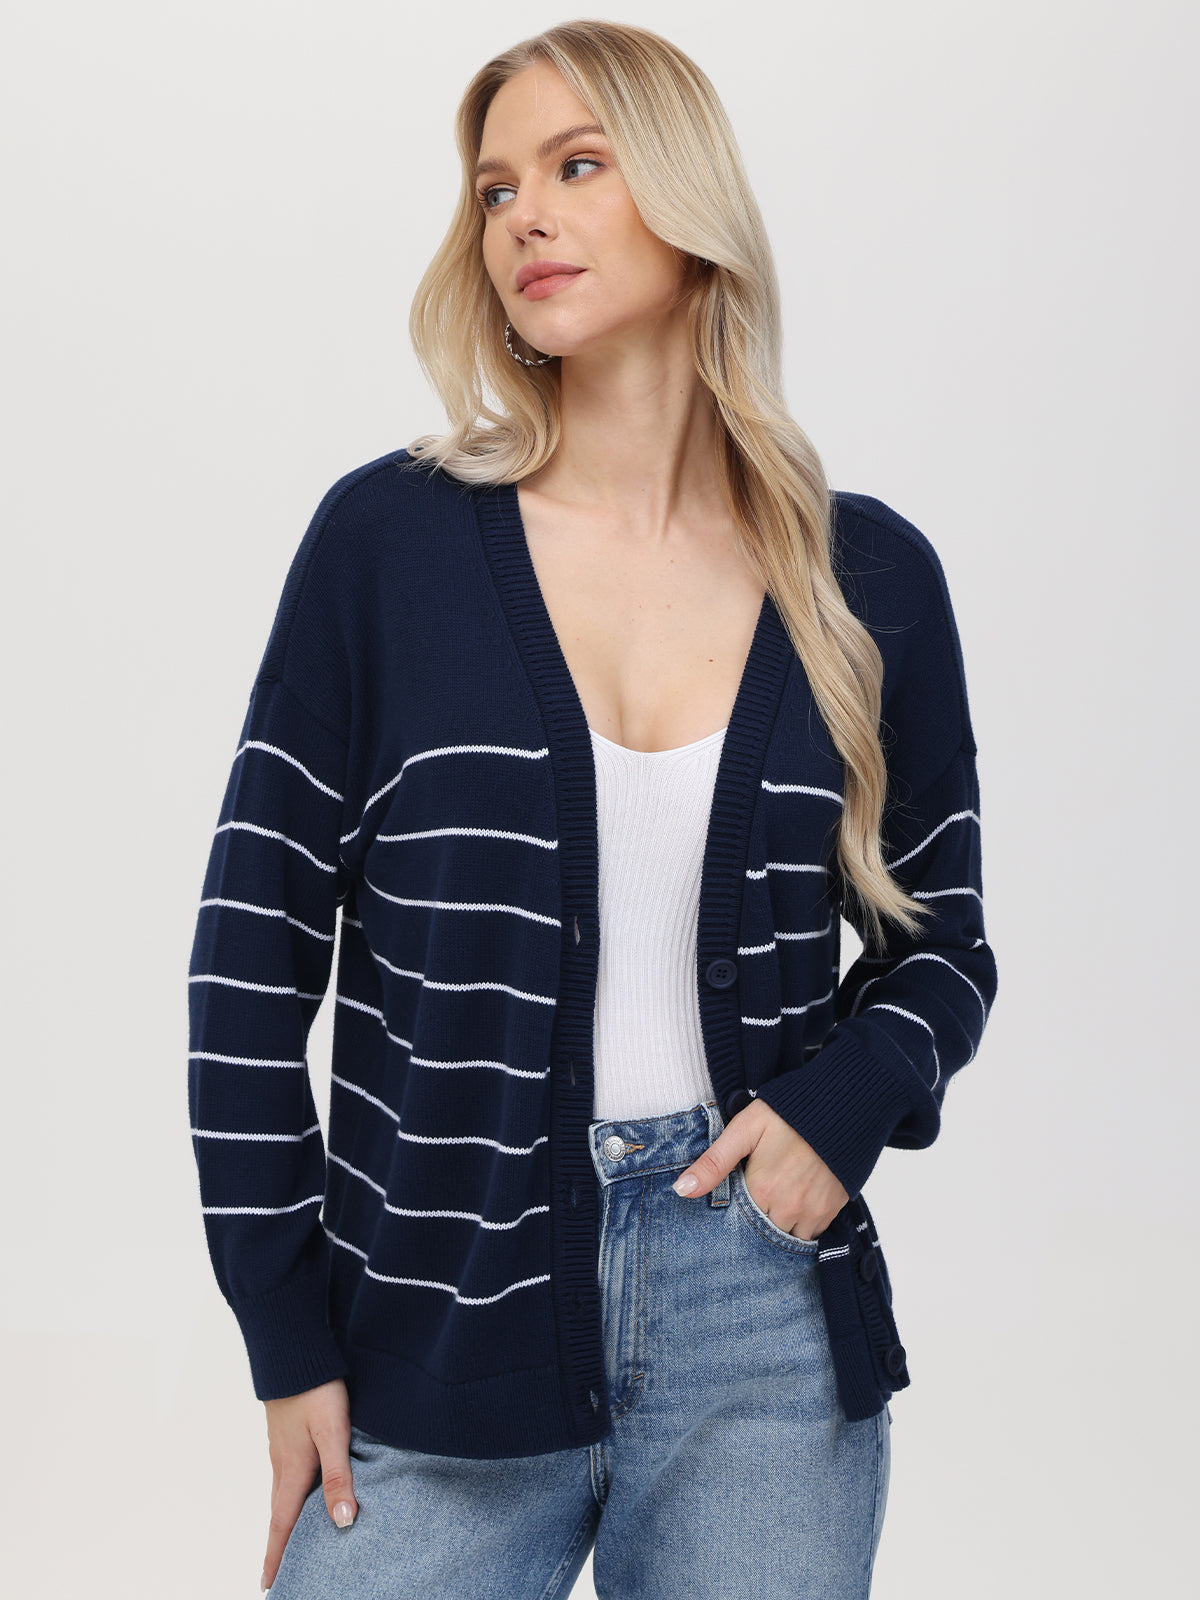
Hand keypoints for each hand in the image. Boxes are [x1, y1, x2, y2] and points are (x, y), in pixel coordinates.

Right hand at [260, 1378, 357, 1591]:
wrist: (294, 1350)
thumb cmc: (316, 1389)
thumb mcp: (333, 1433)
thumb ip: (338, 1476)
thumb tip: (342, 1524)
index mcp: (292, 1471)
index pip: (283, 1525)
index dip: (277, 1556)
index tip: (268, 1586)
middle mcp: (282, 1463)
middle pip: (280, 1513)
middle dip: (279, 1544)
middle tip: (278, 1572)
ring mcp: (282, 1446)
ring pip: (283, 1492)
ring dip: (285, 1519)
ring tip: (290, 1539)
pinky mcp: (287, 1432)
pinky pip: (286, 1473)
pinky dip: (290, 1493)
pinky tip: (301, 1488)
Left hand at [672, 1099, 849, 1239]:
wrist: (842, 1105)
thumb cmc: (788, 1113)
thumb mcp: (744, 1130)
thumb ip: (713, 1162)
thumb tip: (681, 1190)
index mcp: (761, 1190)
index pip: (738, 1222)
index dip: (735, 1211)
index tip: (738, 1196)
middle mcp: (787, 1209)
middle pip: (762, 1232)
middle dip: (756, 1219)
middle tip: (757, 1195)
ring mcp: (812, 1213)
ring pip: (787, 1237)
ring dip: (779, 1224)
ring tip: (775, 1199)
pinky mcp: (832, 1211)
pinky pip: (811, 1233)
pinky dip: (801, 1224)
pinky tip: (795, 1201)